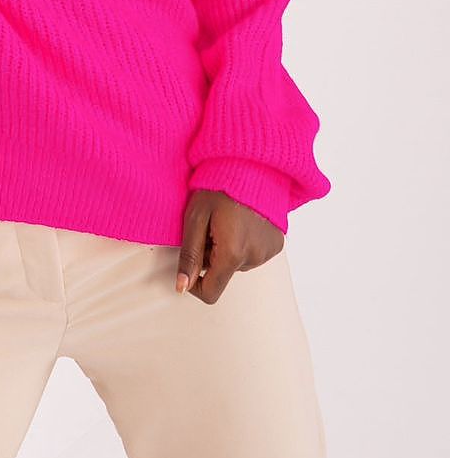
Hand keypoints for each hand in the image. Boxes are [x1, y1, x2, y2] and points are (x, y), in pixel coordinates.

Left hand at [175, 189, 284, 303]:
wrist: (252, 164)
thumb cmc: (220, 186)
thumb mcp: (195, 217)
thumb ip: (190, 254)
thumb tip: (182, 286)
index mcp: (232, 253)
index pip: (211, 292)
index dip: (195, 284)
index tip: (191, 264)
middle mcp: (254, 257)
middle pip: (223, 274)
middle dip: (211, 256)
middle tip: (210, 226)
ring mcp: (268, 252)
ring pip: (236, 264)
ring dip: (227, 249)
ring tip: (227, 220)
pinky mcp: (276, 245)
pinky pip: (252, 254)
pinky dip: (243, 244)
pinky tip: (242, 222)